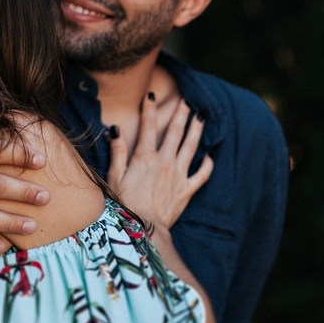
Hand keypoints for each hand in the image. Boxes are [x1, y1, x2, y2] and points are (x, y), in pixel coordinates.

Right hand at [107, 96, 213, 230]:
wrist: (144, 227)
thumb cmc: (125, 204)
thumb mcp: (114, 177)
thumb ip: (117, 152)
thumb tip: (115, 130)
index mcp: (145, 157)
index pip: (148, 126)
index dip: (150, 109)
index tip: (152, 95)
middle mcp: (165, 162)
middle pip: (175, 132)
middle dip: (180, 114)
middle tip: (186, 102)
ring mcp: (178, 175)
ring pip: (191, 147)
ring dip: (196, 130)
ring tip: (200, 118)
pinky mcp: (187, 190)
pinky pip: (202, 174)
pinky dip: (207, 164)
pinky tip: (209, 156)